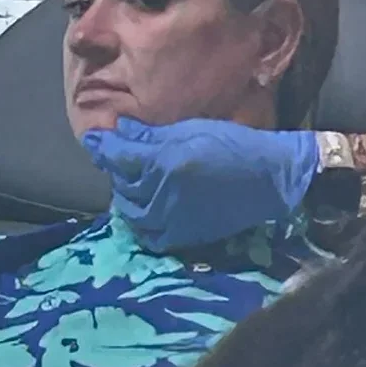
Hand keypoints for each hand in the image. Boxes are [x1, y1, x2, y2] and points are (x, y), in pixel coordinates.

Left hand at [81, 115, 319, 252]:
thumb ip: (151, 135)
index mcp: (164, 161)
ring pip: (132, 212)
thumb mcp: (191, 131)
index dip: (105, 147)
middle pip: (123, 185)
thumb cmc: (233, 146)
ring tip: (131, 187)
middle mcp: (162, 192)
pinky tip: (145, 213)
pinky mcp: (185, 234)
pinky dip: (143, 225)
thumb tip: (119, 131)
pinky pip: (152, 236)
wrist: (269, 179)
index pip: (120, 156)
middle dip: (117, 172)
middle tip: (120, 161)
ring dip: (126, 198)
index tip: (96, 140)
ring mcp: (172, 216)